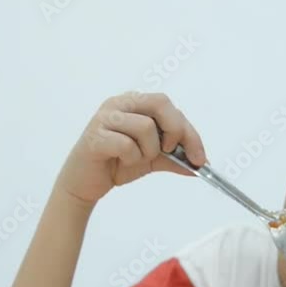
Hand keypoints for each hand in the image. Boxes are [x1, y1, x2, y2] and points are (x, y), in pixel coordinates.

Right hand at [57, 92, 207, 205]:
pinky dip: (131, 159)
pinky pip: (126, 145)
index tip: (200, 158)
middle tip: (170, 152)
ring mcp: (105, 118)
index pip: (170, 107)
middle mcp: (119, 104)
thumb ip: (175, 158)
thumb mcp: (152, 159)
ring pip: (145, 126)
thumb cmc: (116, 164)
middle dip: (175, 131)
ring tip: (135, 159)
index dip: (189, 132)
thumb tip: (201, 164)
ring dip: (148, 151)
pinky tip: (120, 162)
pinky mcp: (94, 136)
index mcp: (134, 103)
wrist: (85, 183)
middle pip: (160, 103)